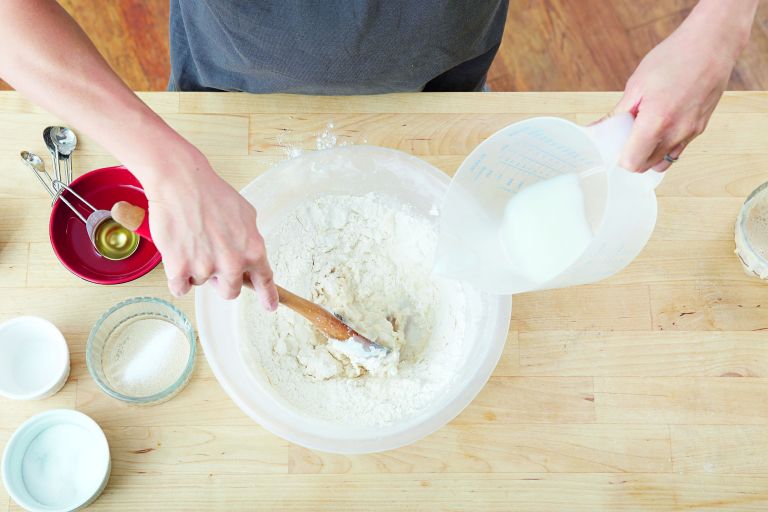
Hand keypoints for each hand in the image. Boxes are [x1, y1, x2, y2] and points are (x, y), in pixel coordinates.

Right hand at [141, 145, 277, 309]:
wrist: (182, 183)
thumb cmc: (212, 194)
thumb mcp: (246, 214)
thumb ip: (250, 239)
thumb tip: (250, 255)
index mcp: (253, 250)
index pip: (265, 280)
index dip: (268, 296)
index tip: (270, 307)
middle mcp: (232, 263)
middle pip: (230, 291)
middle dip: (221, 281)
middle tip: (211, 260)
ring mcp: (206, 267)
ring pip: (202, 284)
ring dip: (196, 269)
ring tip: (192, 241)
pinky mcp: (180, 269)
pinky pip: (180, 288)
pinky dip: (177, 276)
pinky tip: (177, 254)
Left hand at [612, 1, 752, 172]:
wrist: (711, 44)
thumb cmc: (674, 58)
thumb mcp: (637, 85)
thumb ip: (618, 114)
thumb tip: (597, 131)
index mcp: (656, 122)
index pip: (632, 163)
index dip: (619, 157)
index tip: (614, 144)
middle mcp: (676, 133)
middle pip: (646, 166)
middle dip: (632, 156)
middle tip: (625, 135)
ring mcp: (691, 133)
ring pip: (663, 162)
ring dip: (649, 154)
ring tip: (643, 131)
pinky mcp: (700, 129)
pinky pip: (678, 150)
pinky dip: (664, 147)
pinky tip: (659, 127)